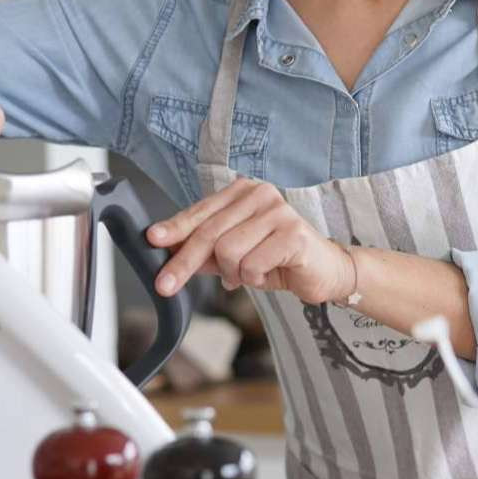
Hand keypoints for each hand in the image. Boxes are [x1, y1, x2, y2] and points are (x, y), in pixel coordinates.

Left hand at [146, 177, 354, 303]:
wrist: (325, 271)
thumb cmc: (279, 258)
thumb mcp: (235, 254)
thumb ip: (205, 251)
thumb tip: (168, 252)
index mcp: (243, 192)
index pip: (200, 212)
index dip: (175, 229)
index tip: (152, 241)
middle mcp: (260, 194)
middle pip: (209, 233)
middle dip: (185, 264)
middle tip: (166, 286)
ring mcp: (279, 211)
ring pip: (228, 251)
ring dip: (235, 274)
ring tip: (252, 274)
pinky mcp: (293, 233)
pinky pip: (252, 264)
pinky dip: (254, 278)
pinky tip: (269, 274)